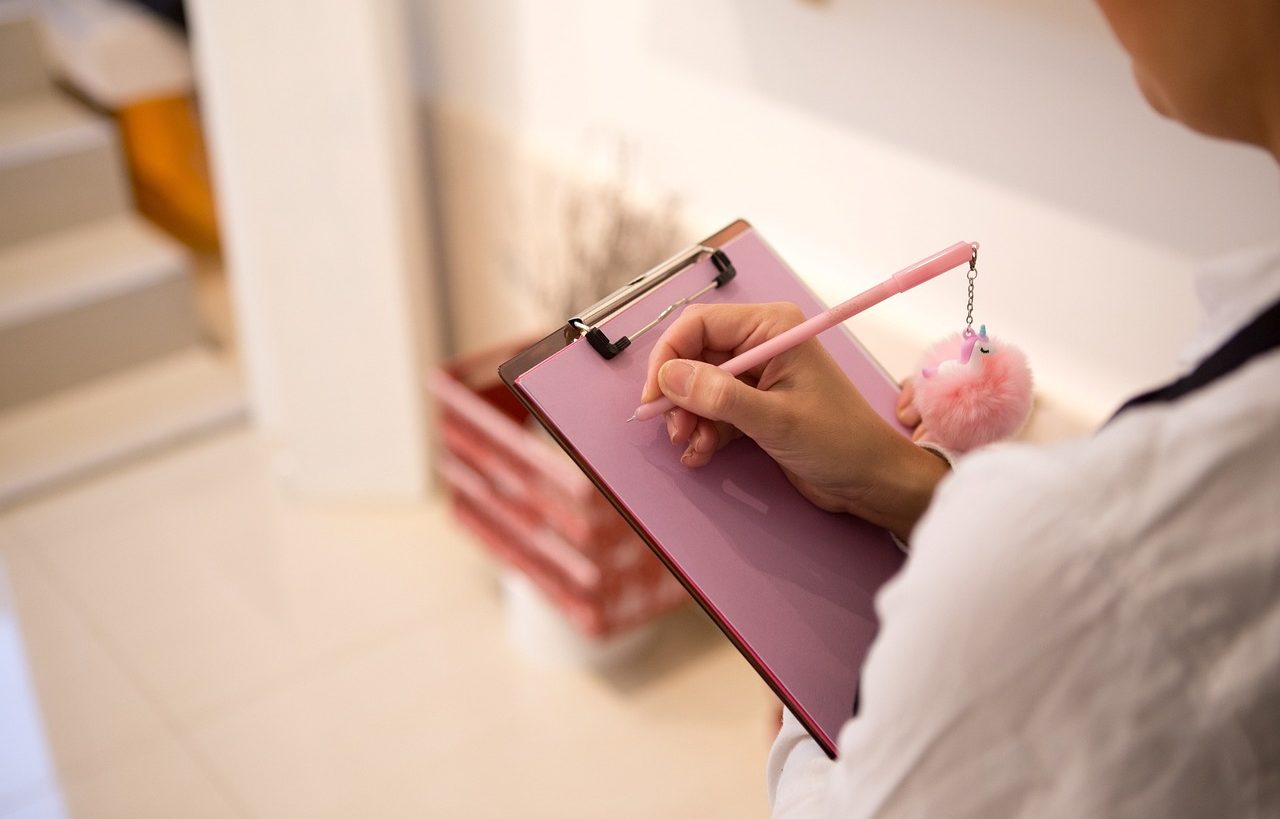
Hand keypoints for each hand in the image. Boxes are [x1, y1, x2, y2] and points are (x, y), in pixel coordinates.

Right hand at [641, 302, 947, 540]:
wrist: (872, 481)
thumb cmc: (840, 442)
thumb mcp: (776, 419)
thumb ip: (721, 397)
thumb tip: (670, 378)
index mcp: (771, 328)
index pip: (699, 325)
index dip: (669, 357)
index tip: (655, 396)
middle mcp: (761, 344)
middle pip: (694, 356)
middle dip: (679, 395)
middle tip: (675, 430)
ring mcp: (758, 376)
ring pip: (699, 387)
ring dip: (688, 418)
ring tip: (692, 446)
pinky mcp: (756, 406)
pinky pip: (713, 410)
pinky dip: (702, 432)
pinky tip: (701, 453)